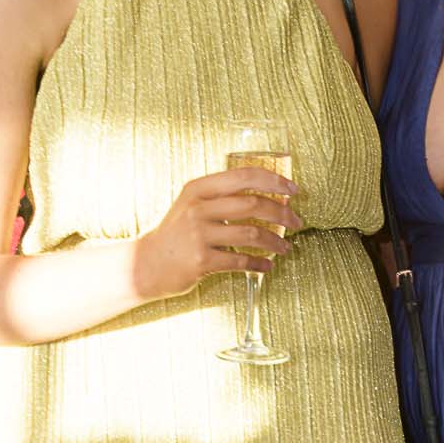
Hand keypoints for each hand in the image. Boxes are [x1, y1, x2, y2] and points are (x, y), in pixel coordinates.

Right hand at [133, 167, 301, 302]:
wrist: (146, 264)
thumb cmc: (176, 234)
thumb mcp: (192, 205)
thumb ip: (221, 196)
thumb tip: (267, 194)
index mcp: (198, 188)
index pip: (244, 176)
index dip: (274, 180)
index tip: (293, 190)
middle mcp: (198, 208)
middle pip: (252, 204)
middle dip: (282, 213)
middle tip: (297, 222)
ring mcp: (199, 234)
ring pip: (251, 233)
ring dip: (275, 241)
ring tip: (285, 247)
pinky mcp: (201, 260)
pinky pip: (241, 260)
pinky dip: (259, 264)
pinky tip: (267, 266)